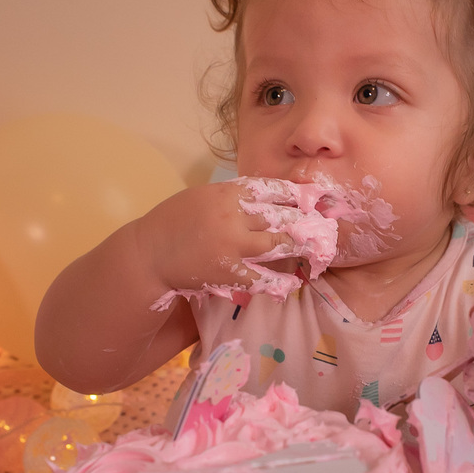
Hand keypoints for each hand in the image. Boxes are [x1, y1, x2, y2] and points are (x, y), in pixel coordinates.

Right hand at [135, 180, 306, 295]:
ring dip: (299, 248)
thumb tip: (265, 197)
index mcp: (228, 193)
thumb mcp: (203, 196)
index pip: (272, 190)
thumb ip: (233, 197)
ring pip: (278, 246)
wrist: (150, 253)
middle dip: (305, 221)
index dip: (296, 195)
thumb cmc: (175, 221)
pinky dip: (280, 281)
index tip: (313, 198)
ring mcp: (233, 245)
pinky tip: (293, 282)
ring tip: (315, 250)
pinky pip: (263, 278)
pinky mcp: (229, 272)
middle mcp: (234, 216)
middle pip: (281, 217)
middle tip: (324, 226)